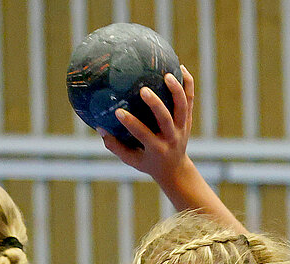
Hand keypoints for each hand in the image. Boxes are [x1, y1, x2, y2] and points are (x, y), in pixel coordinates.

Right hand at [101, 69, 194, 183]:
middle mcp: (171, 138)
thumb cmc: (148, 162)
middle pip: (165, 119)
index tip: (118, 112)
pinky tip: (181, 68)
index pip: (143, 135)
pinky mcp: (188, 120)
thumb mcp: (131, 160)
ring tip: (166, 74)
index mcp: (156, 149)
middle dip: (155, 105)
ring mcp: (182, 128)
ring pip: (181, 107)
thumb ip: (115, 146)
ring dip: (176, 90)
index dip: (131, 124)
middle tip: (143, 90)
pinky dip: (188, 84)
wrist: (175, 169)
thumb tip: (99, 128)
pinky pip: (190, 100)